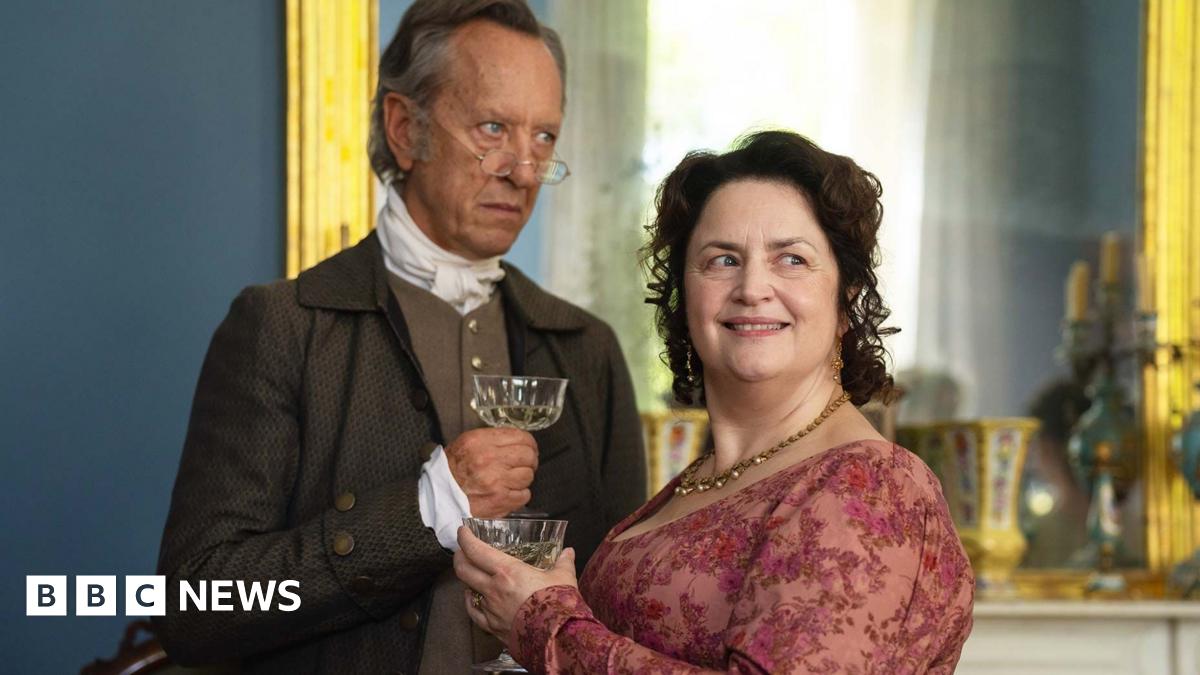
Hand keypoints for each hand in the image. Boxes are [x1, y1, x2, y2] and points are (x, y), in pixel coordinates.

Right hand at [444, 428, 537, 516]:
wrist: (438, 496)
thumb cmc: (452, 469)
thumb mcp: (466, 443)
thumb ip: (492, 439)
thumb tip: (517, 440)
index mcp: (481, 441)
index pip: (521, 437)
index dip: (529, 443)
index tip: (529, 448)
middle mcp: (490, 459)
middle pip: (529, 456)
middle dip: (529, 460)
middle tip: (524, 464)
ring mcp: (497, 481)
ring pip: (528, 476)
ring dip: (523, 478)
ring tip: (512, 480)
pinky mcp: (500, 501)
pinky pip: (524, 495)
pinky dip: (519, 495)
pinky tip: (508, 492)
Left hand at [454, 525, 577, 642]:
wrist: (558, 638)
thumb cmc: (559, 605)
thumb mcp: (564, 577)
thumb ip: (563, 562)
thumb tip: (568, 552)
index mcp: (507, 571)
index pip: (476, 551)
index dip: (466, 538)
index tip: (463, 531)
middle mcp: (494, 589)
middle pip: (463, 570)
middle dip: (459, 557)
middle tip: (462, 551)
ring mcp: (491, 609)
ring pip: (468, 590)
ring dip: (467, 580)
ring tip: (472, 574)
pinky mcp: (493, 627)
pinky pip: (474, 613)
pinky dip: (471, 603)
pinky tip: (472, 599)